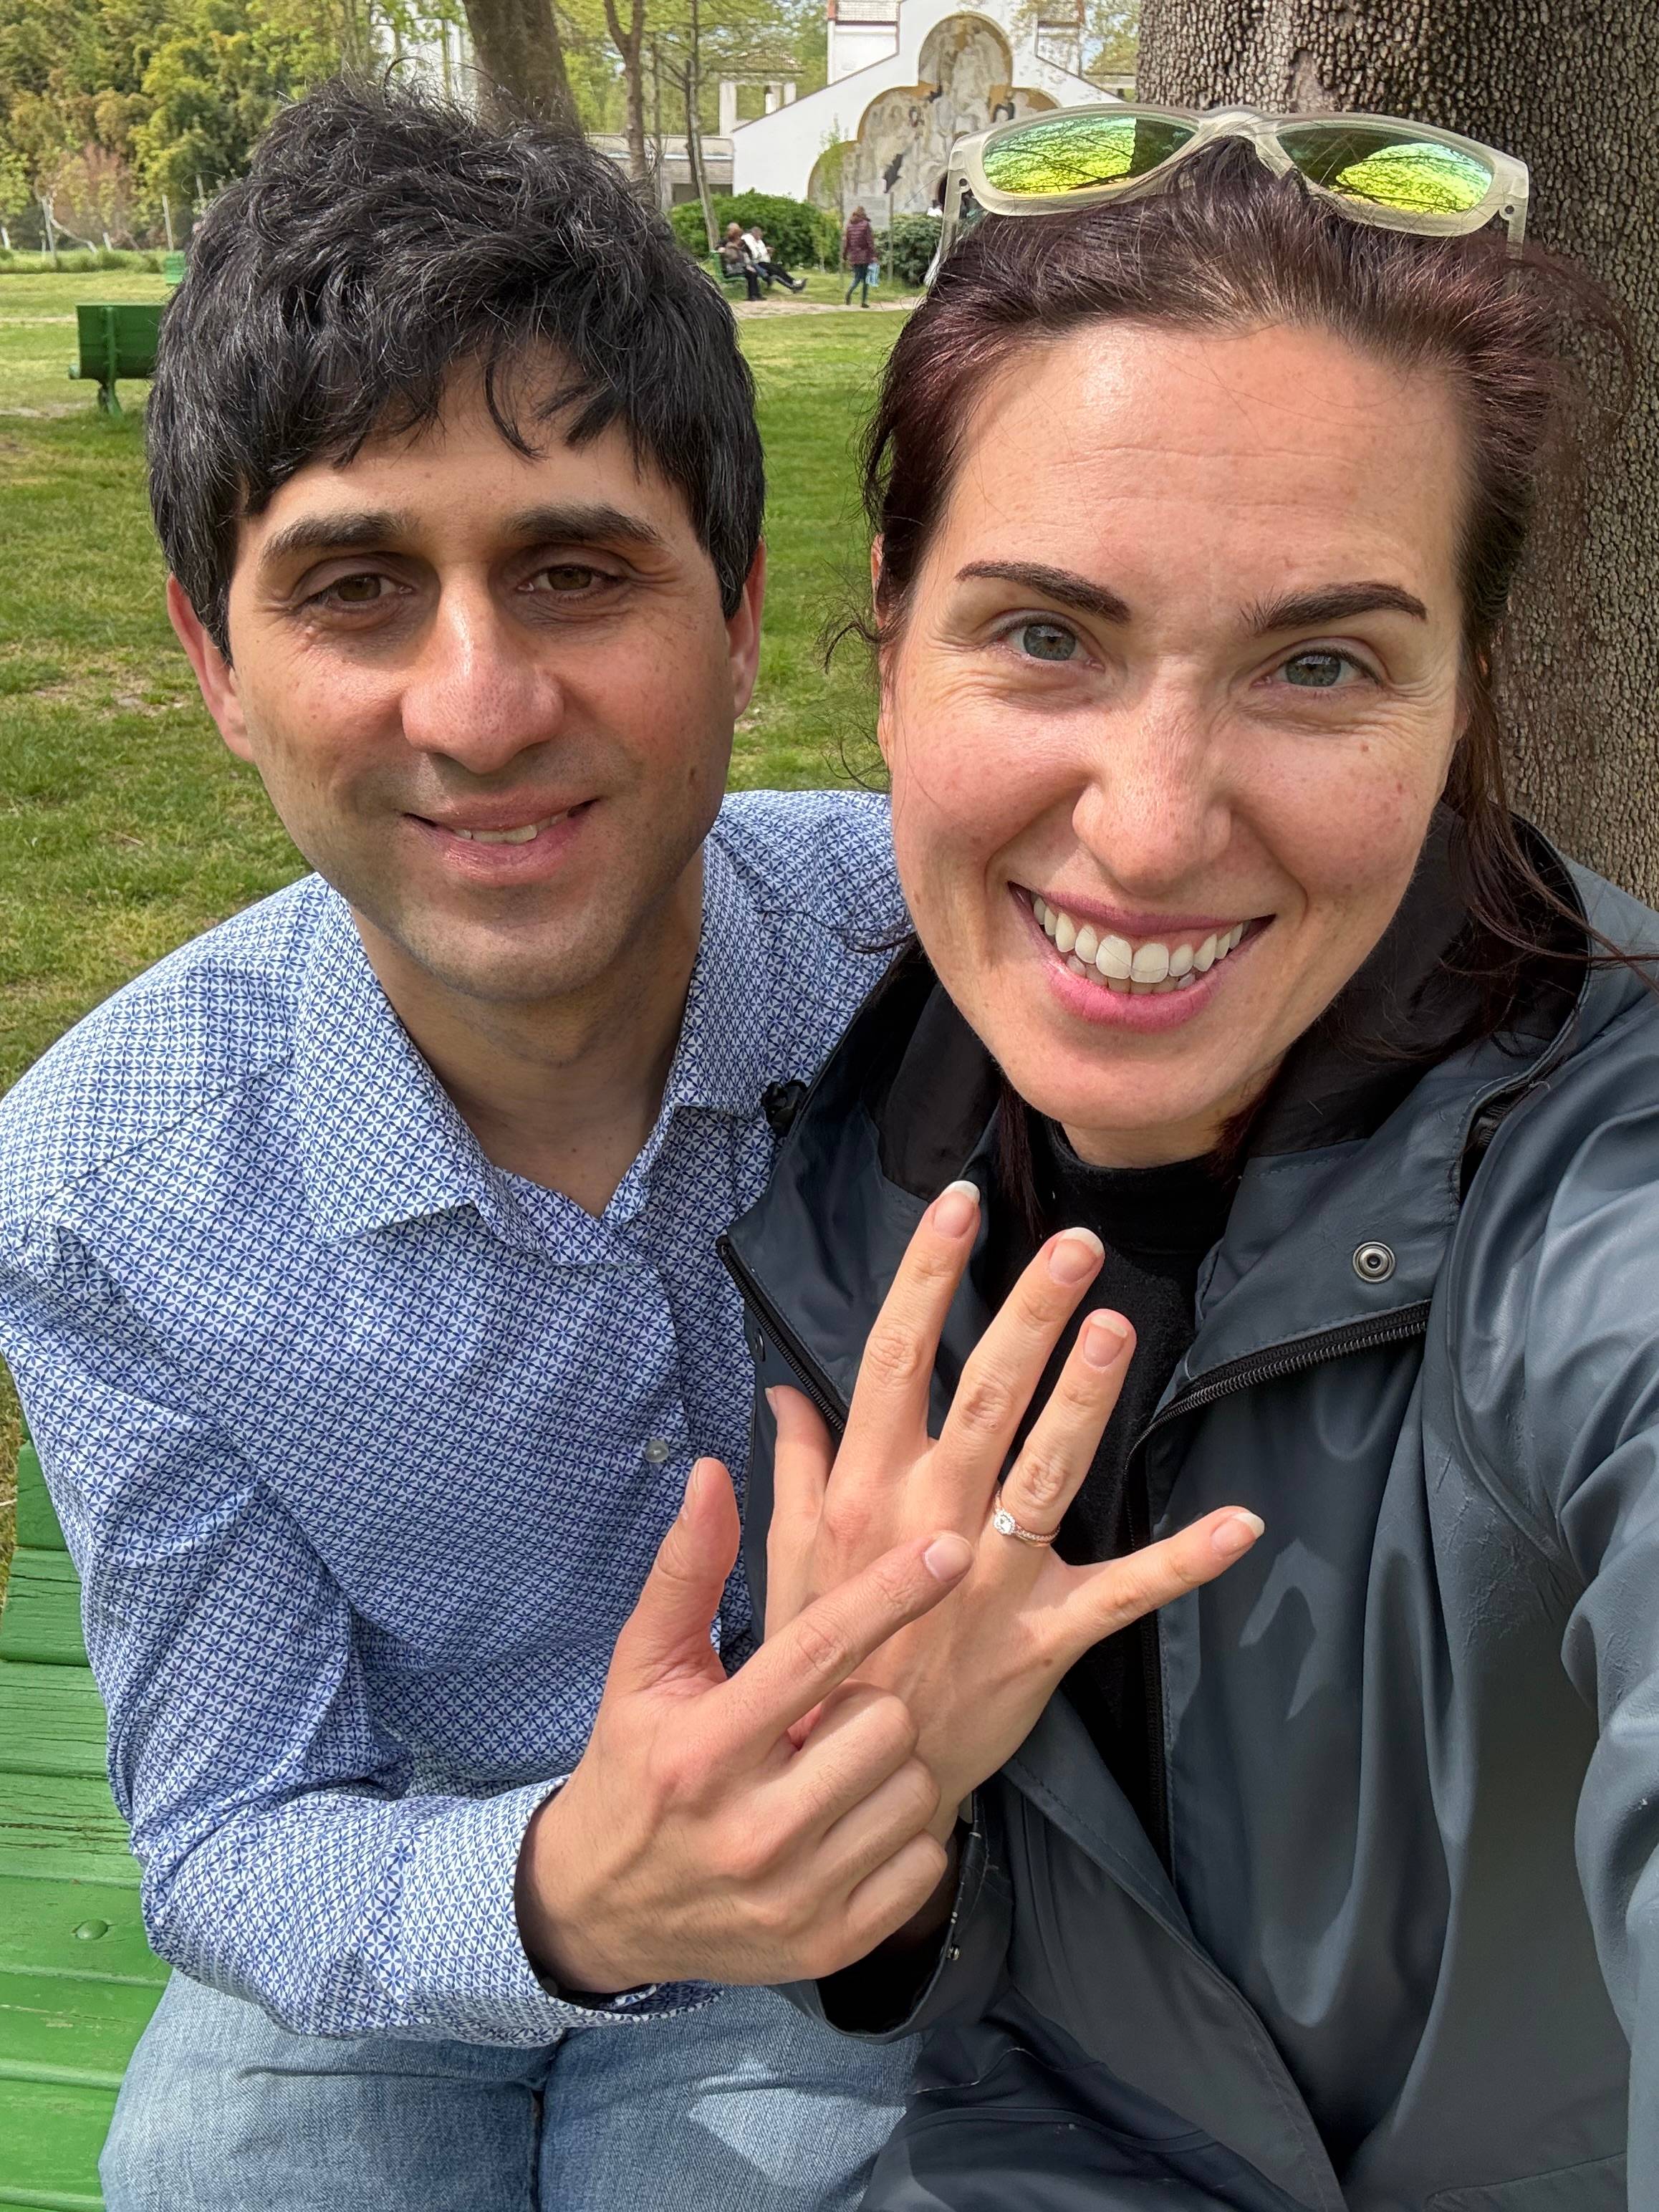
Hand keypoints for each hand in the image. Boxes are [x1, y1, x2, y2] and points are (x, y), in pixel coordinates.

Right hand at [515, 1457, 972, 1993]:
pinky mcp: (829, 1946)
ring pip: (912, 1787)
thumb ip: (686, 1570)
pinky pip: (922, 1860)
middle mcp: (750, 1829)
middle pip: (885, 1720)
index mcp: (704, 1749)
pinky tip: (845, 1828)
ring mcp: (794, 1897)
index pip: (819, 1653)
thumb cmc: (633, 1765)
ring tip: (829, 1772)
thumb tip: (711, 1472)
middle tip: (820, 1721)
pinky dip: (898, 1837)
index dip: (890, 1593)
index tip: (950, 1549)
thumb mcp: (643, 1667)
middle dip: (866, 1705)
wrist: (602, 1908)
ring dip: (885, 1768)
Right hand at [765, 1180, 1262, 1840]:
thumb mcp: (787, 1560)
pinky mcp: (1044, 1640)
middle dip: (1029, 1317)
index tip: (960, 1205)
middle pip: (982, 1398)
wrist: (844, 1784)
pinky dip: (1184, 1560)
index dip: (927, 1279)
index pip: (893, 1361)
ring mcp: (991, 1582)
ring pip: (1045, 1474)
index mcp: (862, 1492)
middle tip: (1074, 1245)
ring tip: (1117, 1328)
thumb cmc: (818, 1662)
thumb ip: (794, 1468)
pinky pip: (1123, 1595)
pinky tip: (1244, 1523)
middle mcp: (925, 1523)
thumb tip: (786, 1389)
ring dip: (1085, 1401)